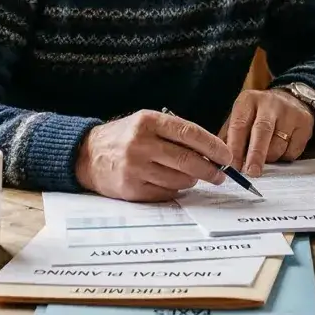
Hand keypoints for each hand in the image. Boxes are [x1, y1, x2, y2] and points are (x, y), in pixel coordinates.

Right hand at [74, 111, 230, 201]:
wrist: (87, 155)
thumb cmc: (125, 137)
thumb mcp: (147, 124)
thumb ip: (175, 134)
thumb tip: (212, 153)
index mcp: (147, 121)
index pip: (189, 133)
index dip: (213, 146)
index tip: (227, 156)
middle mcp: (140, 144)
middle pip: (188, 160)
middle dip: (210, 170)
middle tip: (220, 174)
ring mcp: (135, 168)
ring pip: (179, 180)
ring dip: (192, 180)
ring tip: (192, 176)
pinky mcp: (131, 189)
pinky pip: (166, 193)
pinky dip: (175, 189)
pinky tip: (171, 182)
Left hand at [219, 88, 314, 176]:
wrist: (291, 98)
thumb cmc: (260, 113)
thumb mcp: (243, 116)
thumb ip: (231, 137)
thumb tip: (221, 162)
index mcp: (249, 101)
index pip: (240, 125)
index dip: (235, 148)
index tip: (232, 166)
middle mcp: (270, 104)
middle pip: (262, 131)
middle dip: (255, 155)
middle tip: (251, 172)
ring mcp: (289, 112)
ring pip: (278, 145)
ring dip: (270, 158)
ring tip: (266, 156)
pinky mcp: (305, 123)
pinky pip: (293, 150)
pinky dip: (284, 157)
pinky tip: (281, 148)